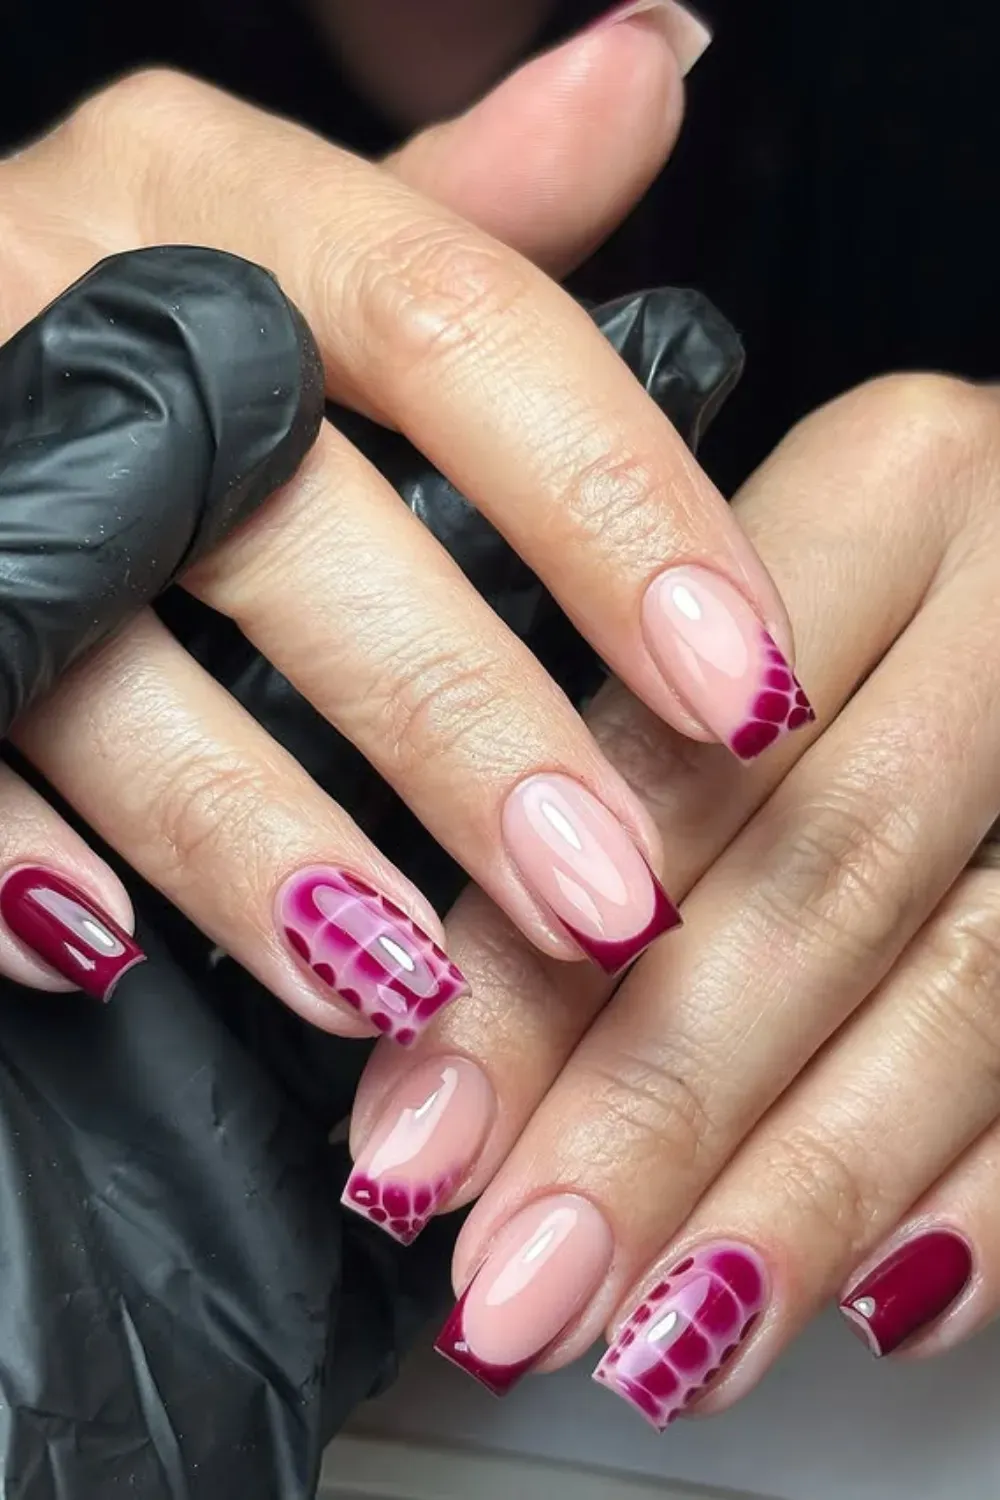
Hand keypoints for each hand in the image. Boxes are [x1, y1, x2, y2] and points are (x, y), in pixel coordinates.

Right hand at [1, 8, 801, 1042]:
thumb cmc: (139, 312)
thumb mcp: (292, 234)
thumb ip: (461, 210)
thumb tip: (650, 72)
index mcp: (204, 200)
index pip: (454, 316)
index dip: (615, 509)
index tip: (747, 685)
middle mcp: (67, 306)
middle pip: (294, 520)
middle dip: (461, 724)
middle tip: (604, 894)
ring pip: (107, 663)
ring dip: (256, 839)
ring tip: (399, 979)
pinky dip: (13, 856)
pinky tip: (113, 954)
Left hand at [347, 372, 999, 1416]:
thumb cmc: (879, 568)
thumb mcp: (737, 578)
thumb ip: (624, 742)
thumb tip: (437, 1012)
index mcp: (886, 494)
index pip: (676, 765)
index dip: (540, 974)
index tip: (421, 1139)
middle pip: (821, 887)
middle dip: (662, 1113)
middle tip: (528, 1278)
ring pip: (968, 989)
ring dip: (809, 1188)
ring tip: (673, 1330)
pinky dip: (986, 1189)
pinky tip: (875, 1294)